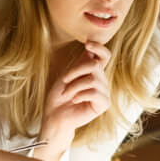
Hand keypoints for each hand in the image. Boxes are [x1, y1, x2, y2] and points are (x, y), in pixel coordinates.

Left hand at [39, 42, 111, 159]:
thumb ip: (80, 63)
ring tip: (67, 93)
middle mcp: (101, 80)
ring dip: (75, 86)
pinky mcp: (103, 103)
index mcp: (93, 71)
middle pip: (95, 65)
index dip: (99, 48)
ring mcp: (104, 92)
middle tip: (64, 81)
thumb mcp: (67, 75)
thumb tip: (90, 46)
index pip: (104, 55)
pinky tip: (75, 100)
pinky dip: (81, 95)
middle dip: (76, 71)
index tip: (87, 44)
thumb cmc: (59, 96)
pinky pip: (95, 93)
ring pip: (93, 79)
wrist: (55, 116)